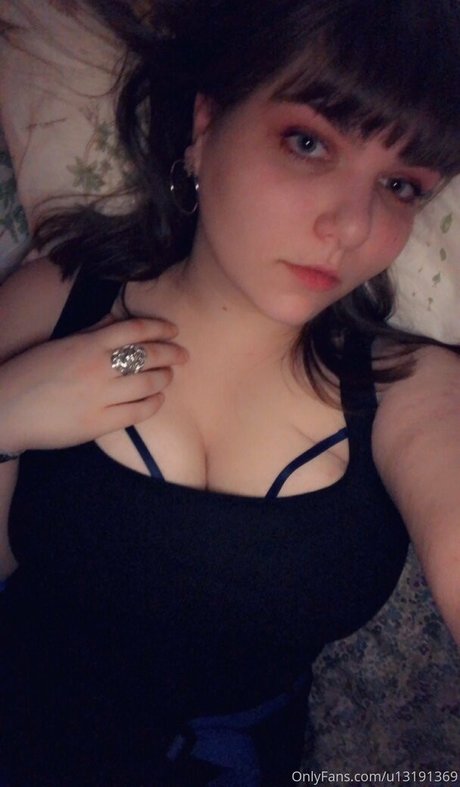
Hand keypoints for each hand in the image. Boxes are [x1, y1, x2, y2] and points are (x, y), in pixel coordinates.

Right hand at [0, 317, 187, 452]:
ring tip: (169, 376)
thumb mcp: (60, 345)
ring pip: (149, 383)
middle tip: (183, 355)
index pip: (136, 329)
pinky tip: (157, 399)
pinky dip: (154, 403)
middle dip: (172, 353)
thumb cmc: (31, 374)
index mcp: (88, 344)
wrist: (7, 409)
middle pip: (149, 355)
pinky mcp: (99, 423)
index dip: (160, 328)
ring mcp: (100, 396)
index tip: (173, 330)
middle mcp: (98, 367)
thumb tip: (116, 323)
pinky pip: (139, 412)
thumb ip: (90, 334)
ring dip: (165, 377)